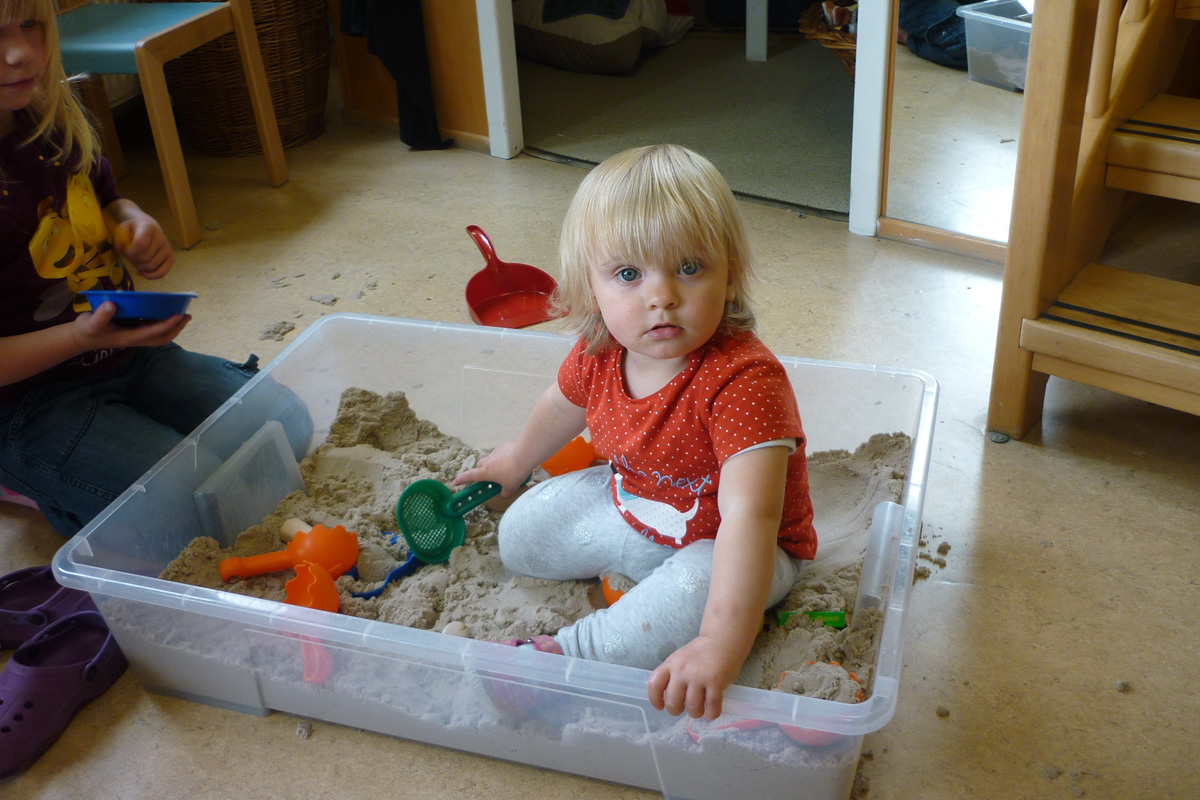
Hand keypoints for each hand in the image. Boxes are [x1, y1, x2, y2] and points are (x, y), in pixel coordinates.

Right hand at [73, 301, 189, 349]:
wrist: (81, 338)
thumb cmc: (86, 329)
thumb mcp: (90, 322)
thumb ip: (100, 315)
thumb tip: (111, 304)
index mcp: (128, 338)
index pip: (152, 333)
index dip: (166, 325)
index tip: (178, 315)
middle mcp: (135, 339)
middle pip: (162, 338)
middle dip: (176, 328)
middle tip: (188, 315)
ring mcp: (136, 337)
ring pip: (159, 336)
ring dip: (173, 327)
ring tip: (183, 315)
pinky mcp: (134, 332)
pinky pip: (153, 330)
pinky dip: (163, 324)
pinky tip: (166, 313)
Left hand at [113, 216, 173, 278]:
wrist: (149, 226)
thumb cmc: (134, 229)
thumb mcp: (123, 229)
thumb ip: (119, 239)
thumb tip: (122, 251)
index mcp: (149, 228)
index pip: (141, 245)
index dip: (130, 252)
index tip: (125, 252)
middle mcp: (161, 238)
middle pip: (145, 258)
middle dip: (133, 260)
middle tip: (130, 256)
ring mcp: (167, 249)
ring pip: (151, 266)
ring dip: (139, 267)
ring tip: (136, 261)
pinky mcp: (171, 257)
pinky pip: (162, 272)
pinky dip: (151, 276)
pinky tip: (142, 272)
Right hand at [453, 440, 529, 495]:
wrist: (525, 455)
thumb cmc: (515, 473)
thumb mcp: (511, 487)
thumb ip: (505, 492)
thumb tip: (503, 494)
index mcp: (486, 472)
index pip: (470, 476)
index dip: (462, 479)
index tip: (455, 482)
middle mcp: (488, 461)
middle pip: (480, 465)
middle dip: (482, 471)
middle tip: (490, 477)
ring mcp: (495, 452)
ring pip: (490, 459)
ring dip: (494, 464)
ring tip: (506, 469)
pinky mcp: (503, 446)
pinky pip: (500, 453)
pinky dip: (503, 457)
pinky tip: (513, 460)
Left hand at [647, 635, 742, 719]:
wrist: (722, 641)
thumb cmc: (700, 653)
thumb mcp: (679, 659)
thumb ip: (672, 675)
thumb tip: (668, 699)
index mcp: (671, 664)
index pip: (654, 685)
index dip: (654, 699)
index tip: (660, 706)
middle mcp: (682, 671)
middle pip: (672, 702)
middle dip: (676, 711)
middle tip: (684, 708)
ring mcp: (699, 677)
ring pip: (692, 707)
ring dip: (696, 713)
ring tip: (700, 710)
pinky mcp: (716, 682)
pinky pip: (712, 706)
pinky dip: (712, 714)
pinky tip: (712, 712)